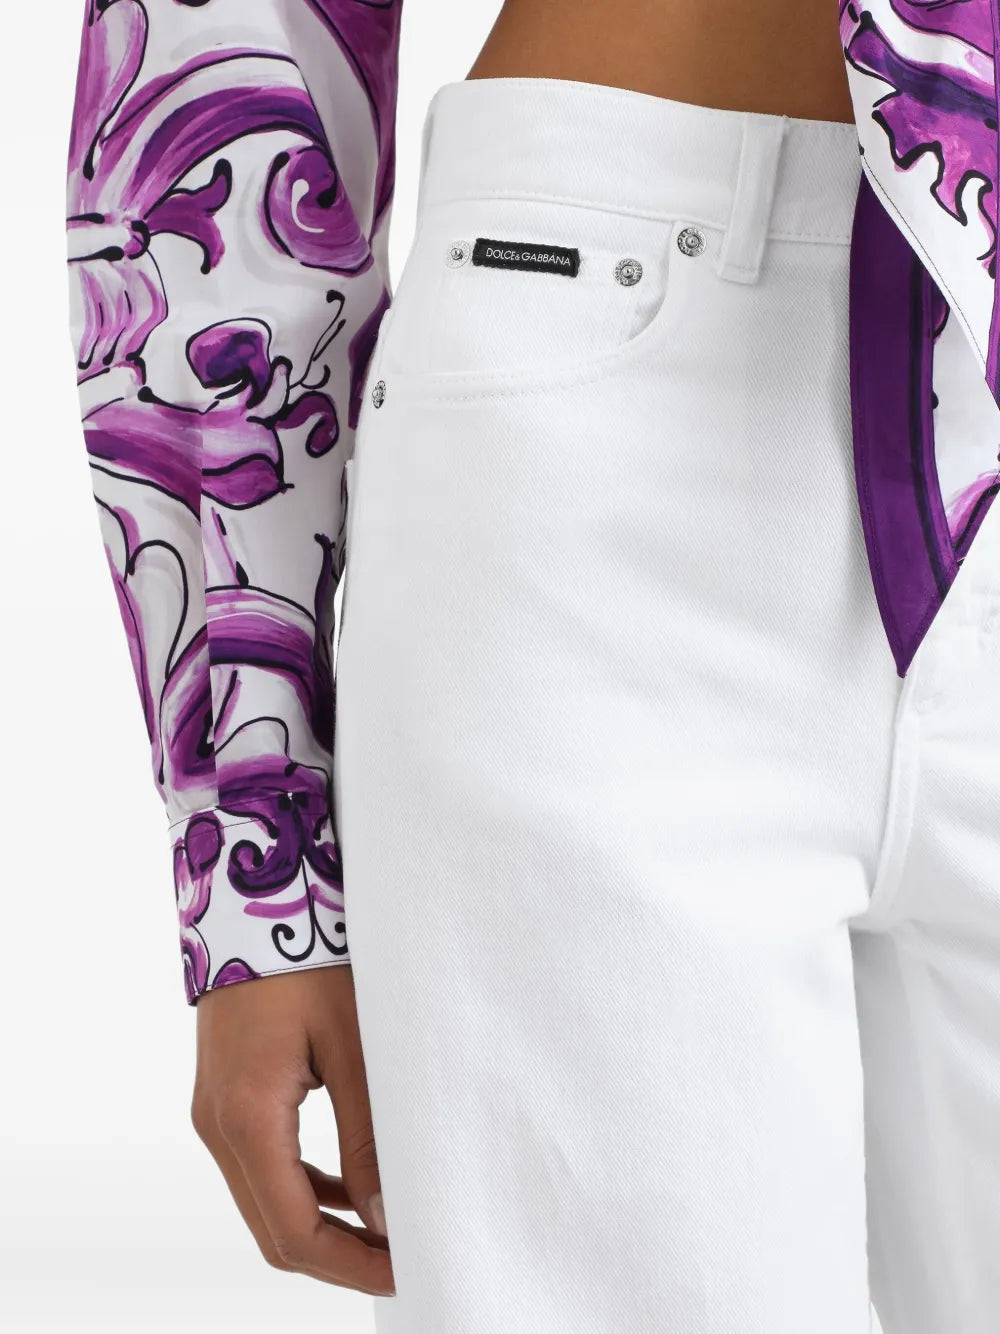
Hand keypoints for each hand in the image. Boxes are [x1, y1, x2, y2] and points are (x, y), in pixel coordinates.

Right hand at [190, 964, 394, 1295]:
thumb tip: (385, 1216)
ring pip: (265, 1206)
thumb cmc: (309, 961)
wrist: (252, 903)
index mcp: (248, 1116)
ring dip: (322, 1229)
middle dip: (339, 1259)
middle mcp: (218, 1126)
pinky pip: (261, 1169)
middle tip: (403, 1262)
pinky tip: (350, 1190)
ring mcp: (214, 1115)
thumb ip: (368, 1134)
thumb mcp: (352, 1044)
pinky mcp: (224, 1101)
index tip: (405, 1270)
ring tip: (386, 1235)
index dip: (350, 1265)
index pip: (293, 1230)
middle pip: (274, 1231)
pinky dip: (304, 1192)